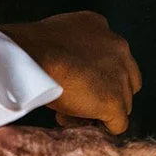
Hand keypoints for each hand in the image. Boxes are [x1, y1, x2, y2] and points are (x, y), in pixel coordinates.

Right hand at [0, 11, 140, 133]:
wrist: (30, 58)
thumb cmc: (31, 48)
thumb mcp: (56, 33)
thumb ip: (72, 46)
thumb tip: (68, 66)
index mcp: (100, 27)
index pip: (111, 54)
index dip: (95, 72)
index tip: (76, 80)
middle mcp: (118, 48)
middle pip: (125, 79)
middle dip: (104, 90)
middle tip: (77, 98)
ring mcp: (120, 76)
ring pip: (123, 102)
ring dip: (99, 110)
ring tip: (68, 112)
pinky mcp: (115, 102)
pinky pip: (118, 124)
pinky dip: (100, 128)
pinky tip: (74, 121)